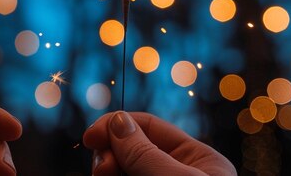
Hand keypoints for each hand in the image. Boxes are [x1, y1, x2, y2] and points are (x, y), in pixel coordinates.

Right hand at [83, 111, 235, 175]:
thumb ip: (146, 153)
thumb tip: (118, 120)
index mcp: (199, 161)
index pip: (150, 127)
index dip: (117, 125)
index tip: (90, 137)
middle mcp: (178, 174)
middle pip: (131, 148)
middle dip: (110, 153)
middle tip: (102, 172)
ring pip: (121, 169)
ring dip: (106, 170)